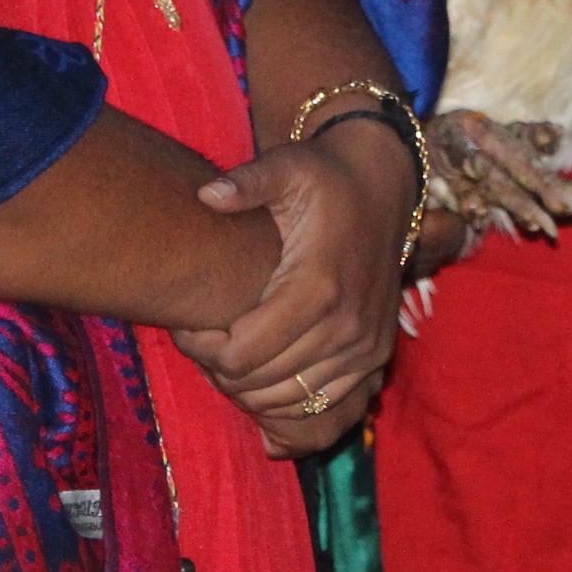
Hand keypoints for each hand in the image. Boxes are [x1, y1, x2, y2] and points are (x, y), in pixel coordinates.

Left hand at [164, 119, 417, 451]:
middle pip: (260, 384)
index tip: (186, 326)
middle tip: (201, 340)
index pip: (241, 356)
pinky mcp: (376, 356)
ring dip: (251, 388)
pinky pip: (324, 404)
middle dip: (220, 370)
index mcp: (317, 287)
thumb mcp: (287, 167)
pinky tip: (263, 371)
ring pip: (290, 400)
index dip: (202, 350)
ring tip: (228, 351)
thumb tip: (205, 195)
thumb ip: (246, 183)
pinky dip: (288, 400)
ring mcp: (365, 346)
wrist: (384, 184)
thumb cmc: (325, 176)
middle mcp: (346, 325)